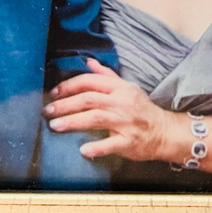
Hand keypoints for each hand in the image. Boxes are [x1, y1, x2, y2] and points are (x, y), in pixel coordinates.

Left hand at [44, 58, 174, 161]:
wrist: (164, 131)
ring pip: (95, 118)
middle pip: (89, 99)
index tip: (54, 92)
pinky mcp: (129, 142)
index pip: (90, 81)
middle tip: (47, 110)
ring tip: (55, 125)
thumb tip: (88, 62)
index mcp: (119, 88)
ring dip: (73, 121)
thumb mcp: (126, 87)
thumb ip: (106, 75)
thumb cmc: (141, 108)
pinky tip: (83, 150)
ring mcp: (125, 122)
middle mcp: (121, 103)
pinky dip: (97, 147)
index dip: (69, 86)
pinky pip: (111, 145)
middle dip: (65, 104)